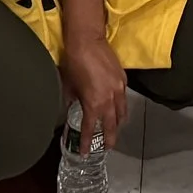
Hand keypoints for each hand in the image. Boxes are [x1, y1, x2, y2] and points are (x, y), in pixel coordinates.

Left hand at [59, 36, 128, 156]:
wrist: (87, 40)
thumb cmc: (73, 62)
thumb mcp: (69, 85)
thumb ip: (72, 99)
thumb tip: (72, 105)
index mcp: (94, 103)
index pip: (91, 128)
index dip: (87, 142)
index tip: (85, 152)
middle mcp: (109, 99)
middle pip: (112, 125)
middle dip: (110, 138)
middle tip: (108, 147)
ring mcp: (119, 89)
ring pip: (122, 112)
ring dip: (118, 122)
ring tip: (115, 129)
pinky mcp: (123, 79)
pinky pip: (124, 98)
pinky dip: (121, 106)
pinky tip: (118, 107)